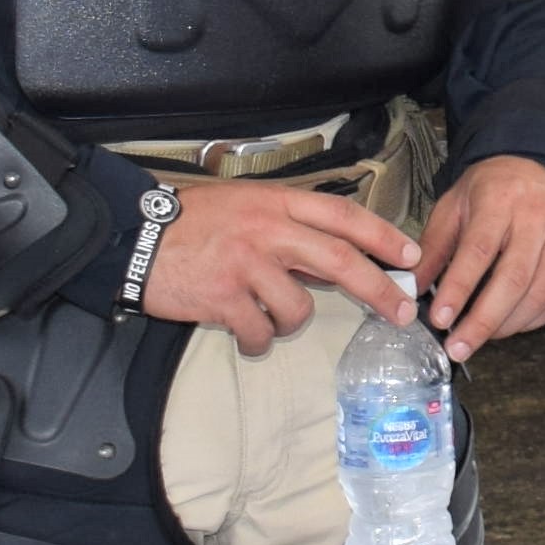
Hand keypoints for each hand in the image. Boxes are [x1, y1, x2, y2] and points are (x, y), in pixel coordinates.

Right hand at [140, 172, 423, 354]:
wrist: (134, 236)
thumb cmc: (191, 220)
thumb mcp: (245, 204)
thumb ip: (287, 225)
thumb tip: (331, 258)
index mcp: (276, 203)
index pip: (343, 216)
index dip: (382, 235)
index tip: (410, 254)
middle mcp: (267, 231)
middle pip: (339, 261)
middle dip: (378, 289)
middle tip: (400, 312)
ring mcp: (246, 266)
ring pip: (299, 307)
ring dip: (291, 322)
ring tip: (268, 317)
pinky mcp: (224, 299)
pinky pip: (260, 333)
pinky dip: (258, 341)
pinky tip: (244, 333)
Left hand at [415, 154, 544, 356]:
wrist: (537, 164)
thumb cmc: (493, 189)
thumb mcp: (454, 206)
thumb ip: (434, 248)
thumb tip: (413, 289)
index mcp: (500, 201)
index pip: (479, 252)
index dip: (459, 289)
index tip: (441, 318)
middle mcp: (537, 218)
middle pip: (513, 280)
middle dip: (483, 321)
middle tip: (458, 346)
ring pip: (538, 295)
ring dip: (506, 326)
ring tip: (478, 338)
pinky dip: (532, 321)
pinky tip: (509, 325)